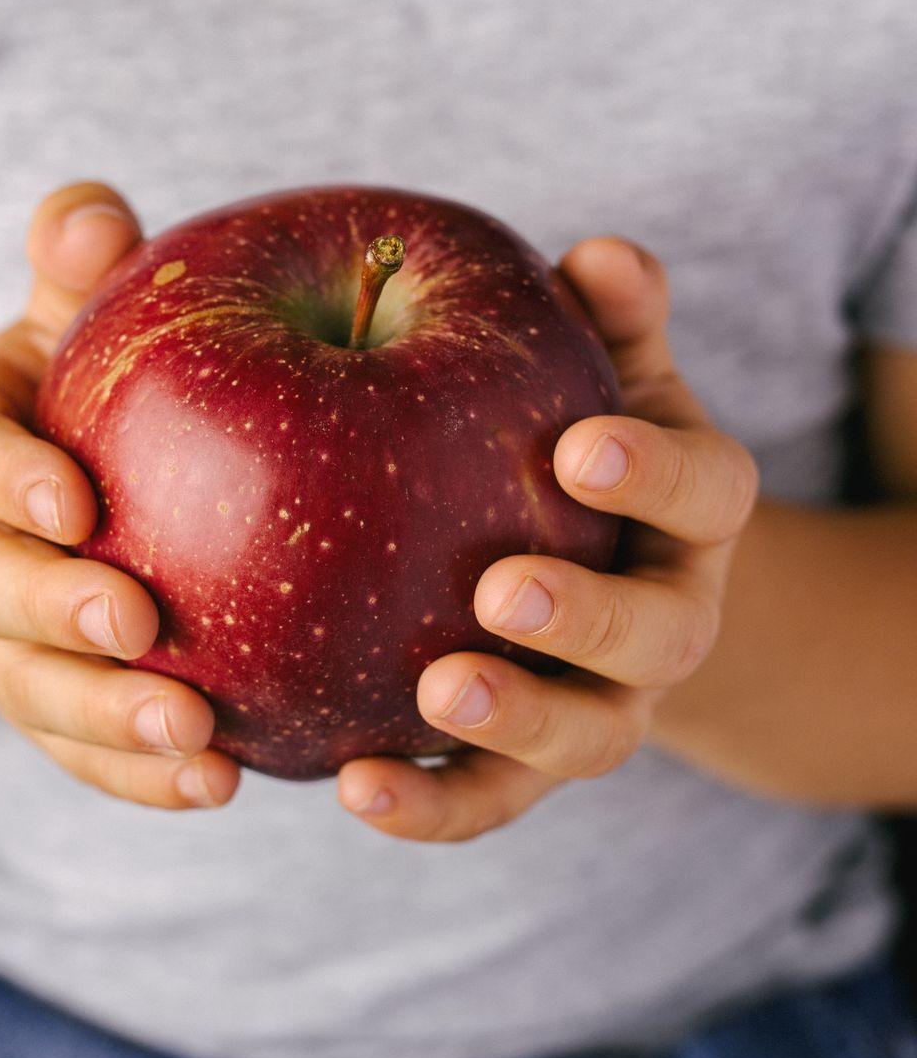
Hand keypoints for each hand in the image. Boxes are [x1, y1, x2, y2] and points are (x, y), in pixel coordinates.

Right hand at [0, 182, 240, 809]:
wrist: (51, 497)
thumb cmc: (84, 388)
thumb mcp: (74, 318)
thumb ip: (75, 267)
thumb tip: (92, 216)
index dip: (3, 480)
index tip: (74, 502)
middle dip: (51, 615)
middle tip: (135, 627)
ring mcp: (8, 640)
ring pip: (34, 693)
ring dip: (107, 721)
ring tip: (197, 739)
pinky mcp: (60, 703)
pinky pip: (88, 750)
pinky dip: (142, 775)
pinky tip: (222, 782)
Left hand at [338, 239, 758, 840]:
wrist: (594, 570)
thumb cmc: (578, 448)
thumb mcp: (606, 378)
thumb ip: (608, 322)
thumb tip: (603, 254)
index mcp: (690, 514)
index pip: (704, 492)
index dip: (654, 473)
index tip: (578, 449)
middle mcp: (664, 620)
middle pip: (655, 638)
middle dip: (585, 616)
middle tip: (502, 591)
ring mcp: (602, 702)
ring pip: (583, 739)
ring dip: (515, 726)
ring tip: (433, 697)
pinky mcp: (528, 761)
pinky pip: (488, 795)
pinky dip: (432, 802)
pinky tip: (354, 784)